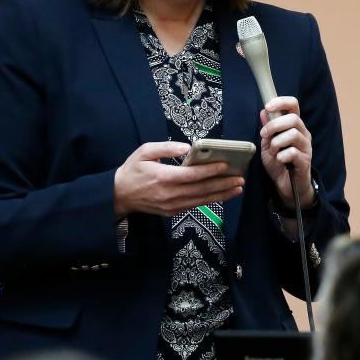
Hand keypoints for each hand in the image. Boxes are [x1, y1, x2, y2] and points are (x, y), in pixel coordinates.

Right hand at [113, 141, 243, 217]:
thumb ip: (166, 148)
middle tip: (240, 179)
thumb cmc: (132, 170)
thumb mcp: (144, 152)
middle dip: (223, 184)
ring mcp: (171, 206)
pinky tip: (222, 194)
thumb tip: (187, 147)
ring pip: (201, 200)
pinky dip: (210, 200)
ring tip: (237, 188)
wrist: (119, 195)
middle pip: (201, 189)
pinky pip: (195, 205)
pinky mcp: (172, 212)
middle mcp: (169, 194)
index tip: (225, 165)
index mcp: (163, 178)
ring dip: (221, 194)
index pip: (191, 175)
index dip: (210, 171)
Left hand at [259, 96, 314, 208]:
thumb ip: (268, 128)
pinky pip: (293, 152)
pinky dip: (281, 156)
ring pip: (293, 135)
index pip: (294, 105)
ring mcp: (306, 147)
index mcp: (294, 126)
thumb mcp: (268, 143)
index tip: (268, 106)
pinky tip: (279, 160)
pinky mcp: (305, 161)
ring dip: (277, 143)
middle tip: (264, 135)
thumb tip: (264, 112)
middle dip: (274, 125)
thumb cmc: (278, 162)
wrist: (285, 185)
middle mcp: (303, 134)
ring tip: (273, 152)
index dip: (281, 102)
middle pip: (294, 119)